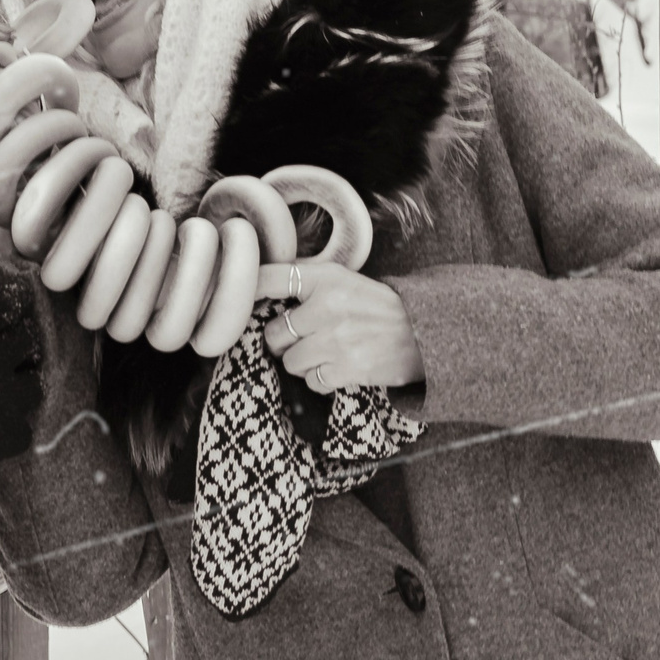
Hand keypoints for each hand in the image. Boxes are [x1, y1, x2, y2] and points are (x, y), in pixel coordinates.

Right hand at [0, 18, 21, 167]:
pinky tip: (31, 107)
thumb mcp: (11, 111)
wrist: (2, 204)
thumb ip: (9, 84)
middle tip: (23, 57)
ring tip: (32, 88)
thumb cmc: (17, 155)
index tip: (8, 32)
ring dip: (15, 73)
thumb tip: (25, 46)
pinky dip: (19, 93)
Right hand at [0, 280, 42, 493]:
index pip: (3, 300)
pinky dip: (14, 429)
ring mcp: (3, 398)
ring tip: (9, 390)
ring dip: (25, 383)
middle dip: (21, 341)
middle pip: (28, 339)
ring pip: (36, 382)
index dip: (8, 301)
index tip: (7, 304)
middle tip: (10, 348)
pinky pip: (25, 429)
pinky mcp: (6, 438)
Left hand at [258, 262, 422, 392]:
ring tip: (326, 352)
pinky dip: (321, 379)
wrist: (422, 332)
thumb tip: (258, 286)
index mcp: (326, 279)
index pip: (270, 280)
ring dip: (303, 362)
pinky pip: (312, 381)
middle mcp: (328, 308)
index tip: (237, 300)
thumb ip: (305, 280)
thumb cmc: (376, 305)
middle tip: (302, 337)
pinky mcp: (347, 370)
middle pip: (274, 334)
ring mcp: (337, 341)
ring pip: (291, 362)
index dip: (248, 292)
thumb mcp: (344, 279)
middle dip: (283, 340)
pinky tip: (338, 366)